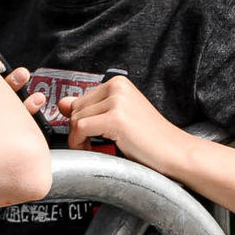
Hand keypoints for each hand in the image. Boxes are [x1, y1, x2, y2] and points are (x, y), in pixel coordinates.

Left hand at [62, 74, 187, 169]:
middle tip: (93, 146)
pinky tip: (95, 151)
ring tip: (96, 149)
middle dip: (78, 132)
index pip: (79, 100)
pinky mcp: (116, 118)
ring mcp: (117, 101)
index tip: (91, 137)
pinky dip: (80, 144)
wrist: (173, 150)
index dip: (80, 122)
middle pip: (75, 110)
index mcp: (119, 82)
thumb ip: (90, 108)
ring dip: (79, 140)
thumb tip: (62, 102)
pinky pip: (80, 129)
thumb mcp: (117, 117)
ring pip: (75, 120)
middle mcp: (117, 86)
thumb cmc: (148, 137)